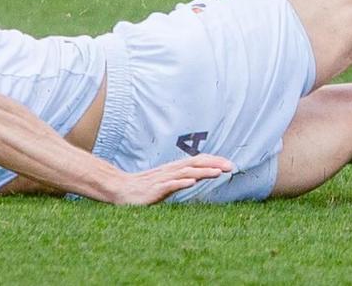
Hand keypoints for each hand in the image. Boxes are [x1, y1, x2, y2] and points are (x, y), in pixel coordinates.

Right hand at [105, 154, 233, 204]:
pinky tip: (191, 182)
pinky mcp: (154, 190)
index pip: (198, 161)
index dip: (214, 161)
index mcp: (175, 169)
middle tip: (231, 167)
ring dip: (202, 172)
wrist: (121, 190)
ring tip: (217, 172)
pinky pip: (169, 185)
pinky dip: (181, 182)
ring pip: (186, 173)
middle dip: (214, 164)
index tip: (229, 164)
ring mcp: (163, 179)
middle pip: (195, 164)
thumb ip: (182, 177)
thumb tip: (199, 175)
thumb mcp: (167, 181)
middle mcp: (171, 171)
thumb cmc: (145, 187)